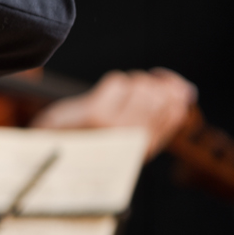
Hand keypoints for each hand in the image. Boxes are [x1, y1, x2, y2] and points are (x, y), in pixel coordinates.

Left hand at [29, 68, 197, 159]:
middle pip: (159, 95)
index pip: (177, 111)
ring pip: (139, 86)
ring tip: (110, 99)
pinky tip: (96, 101)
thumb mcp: (126, 133)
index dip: (172, 89)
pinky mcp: (95, 113)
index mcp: (146, 149)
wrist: (46, 153)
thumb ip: (155, 114)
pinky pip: (116, 82)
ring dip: (126, 83)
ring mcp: (115, 127)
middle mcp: (135, 140)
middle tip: (126, 91)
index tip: (159, 81)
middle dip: (147, 83)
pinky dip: (109, 85)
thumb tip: (186, 90)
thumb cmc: (88, 140)